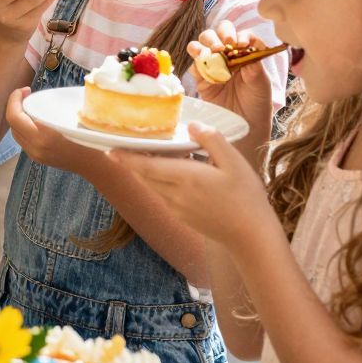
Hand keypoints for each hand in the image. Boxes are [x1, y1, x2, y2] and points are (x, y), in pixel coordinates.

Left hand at [4, 87, 107, 173]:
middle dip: (16, 106)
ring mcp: (37, 156)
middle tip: (28, 94)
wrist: (99, 167)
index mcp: (43, 138)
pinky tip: (36, 119)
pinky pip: (24, 141)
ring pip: (17, 134)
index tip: (25, 89)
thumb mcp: (77, 121)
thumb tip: (51, 94)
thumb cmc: (93, 140)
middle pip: (13, 125)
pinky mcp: (40, 159)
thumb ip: (57, 110)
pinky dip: (25, 127)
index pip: (14, 117)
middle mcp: (35, 148)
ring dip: (19, 117)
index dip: (14, 100)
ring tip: (31, 105)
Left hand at [116, 122, 278, 247]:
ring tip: (146, 156)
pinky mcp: (182, 218)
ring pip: (152, 187)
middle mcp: (175, 195)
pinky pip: (163, 196)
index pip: (146, 167)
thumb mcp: (234, 162)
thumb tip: (192, 126)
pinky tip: (171, 174)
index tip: (110, 150)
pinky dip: (159, 183)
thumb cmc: (246, 197)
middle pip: (145, 177)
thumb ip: (211, 140)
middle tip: (123, 147)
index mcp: (186, 178)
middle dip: (132, 163)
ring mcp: (177, 209)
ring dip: (146, 173)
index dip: (126, 158)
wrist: (251, 237)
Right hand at [187, 22, 277, 128]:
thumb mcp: (261, 83)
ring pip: (200, 45)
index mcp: (243, 52)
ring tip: (208, 54)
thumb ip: (254, 66)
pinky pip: (193, 67)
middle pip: (216, 33)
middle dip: (217, 36)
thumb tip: (246, 49)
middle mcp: (226, 55)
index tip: (242, 44)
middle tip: (223, 47)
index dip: (239, 35)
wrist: (245, 125)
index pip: (239, 34)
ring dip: (202, 45)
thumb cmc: (257, 102)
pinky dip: (196, 65)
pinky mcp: (200, 79)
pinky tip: (204, 73)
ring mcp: (211, 66)